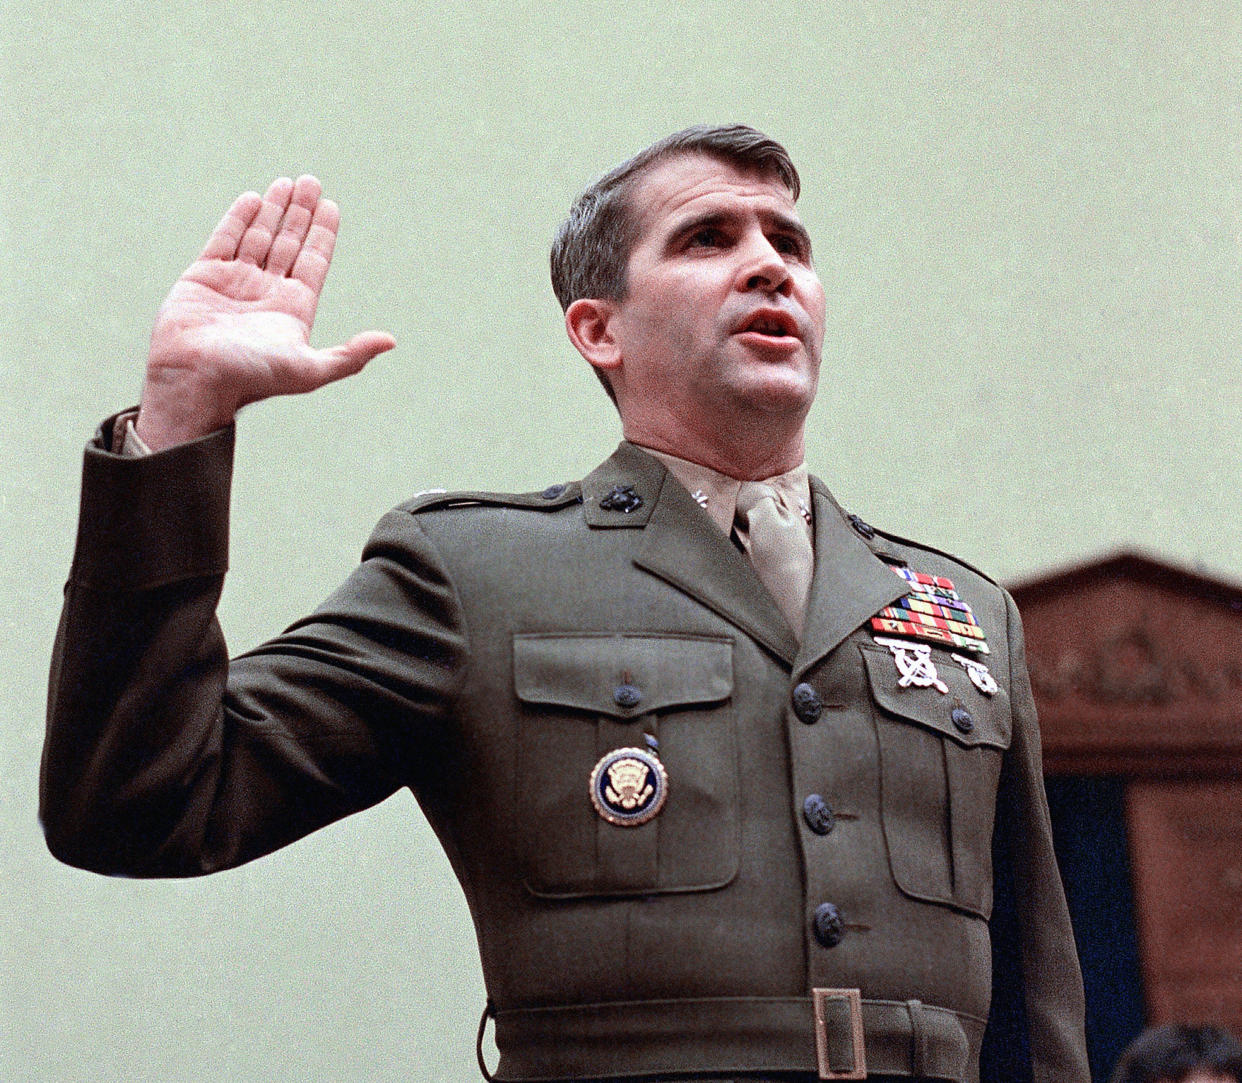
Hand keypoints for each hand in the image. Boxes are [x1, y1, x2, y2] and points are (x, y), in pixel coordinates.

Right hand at [136, 175, 394, 449]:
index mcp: (293, 309)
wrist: (194, 379)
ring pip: (259, 236)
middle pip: (290, 243)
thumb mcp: (310, 370)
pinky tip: (254, 198)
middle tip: (312, 182)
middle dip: (302, 213)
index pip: (313, 262)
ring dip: (275, 209)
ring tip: (289, 183)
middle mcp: (266, 292)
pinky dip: (239, 218)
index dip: (323, 235)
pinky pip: (225, 238)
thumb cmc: (251, 377)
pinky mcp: (204, 275)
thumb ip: (351, 356)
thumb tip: (390, 341)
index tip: (332, 206)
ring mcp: (235, 281)